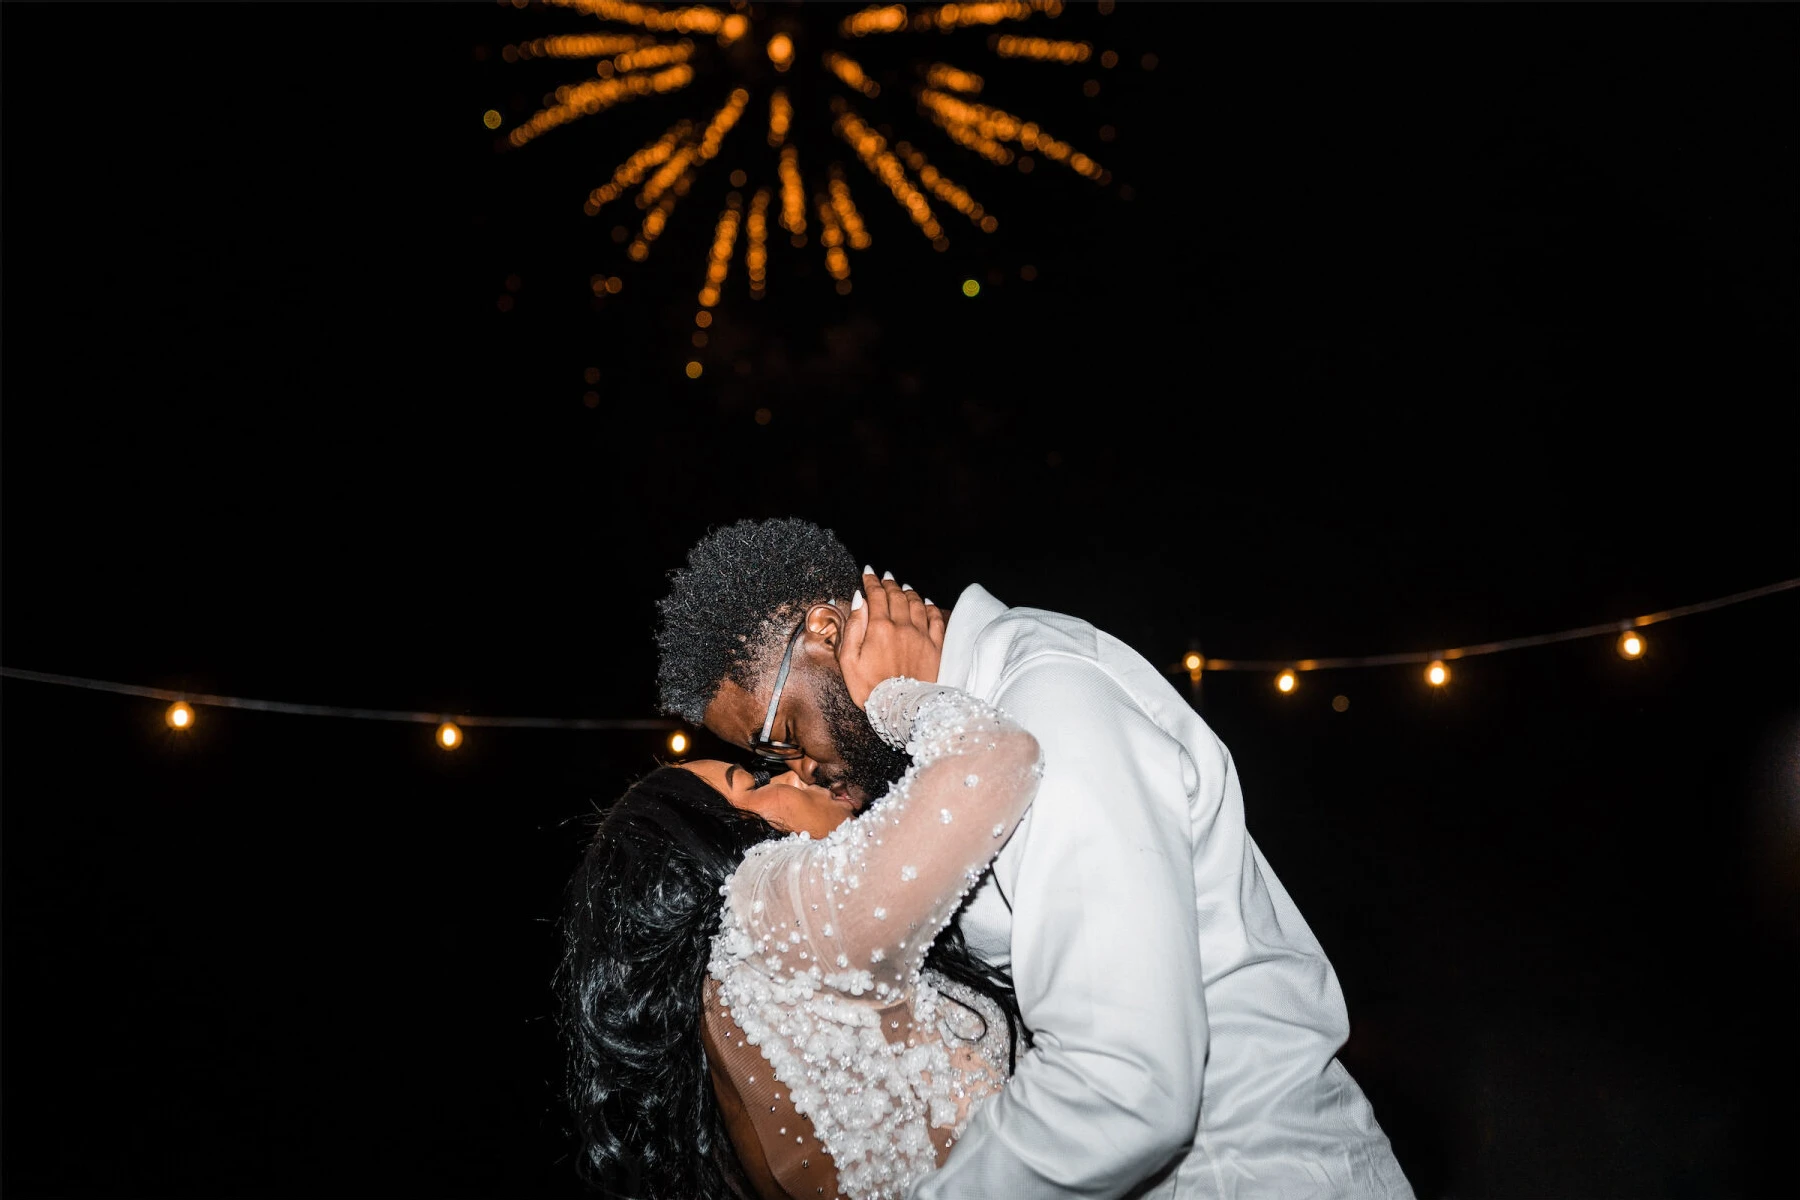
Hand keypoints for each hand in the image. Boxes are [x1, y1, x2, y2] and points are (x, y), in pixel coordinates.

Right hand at [839, 568, 945, 706]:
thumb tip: (859, 599)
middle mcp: (902, 626)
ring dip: (908, 592)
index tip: (867, 572)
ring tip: (903, 587)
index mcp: (879, 628)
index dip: (871, 580)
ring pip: (917, 603)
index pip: (876, 594)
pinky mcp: (936, 647)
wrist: (899, 709)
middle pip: (897, 595)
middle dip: (889, 583)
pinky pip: (936, 619)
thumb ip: (853, 627)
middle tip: (884, 578)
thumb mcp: (848, 659)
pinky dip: (930, 607)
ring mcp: (921, 636)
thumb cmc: (868, 687)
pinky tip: (926, 603)